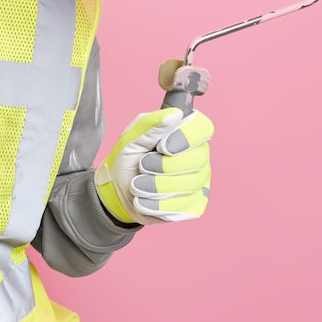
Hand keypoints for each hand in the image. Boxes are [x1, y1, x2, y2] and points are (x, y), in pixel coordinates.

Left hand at [94, 108, 212, 224]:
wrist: (117, 193)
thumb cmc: (128, 161)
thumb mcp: (131, 138)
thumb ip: (151, 124)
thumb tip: (175, 114)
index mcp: (185, 135)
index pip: (203, 128)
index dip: (184, 137)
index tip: (161, 146)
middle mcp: (198, 157)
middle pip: (197, 159)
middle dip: (162, 166)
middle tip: (142, 166)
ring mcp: (200, 183)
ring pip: (188, 184)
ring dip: (154, 186)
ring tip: (136, 185)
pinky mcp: (194, 206)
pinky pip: (182, 206)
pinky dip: (155, 204)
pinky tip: (142, 200)